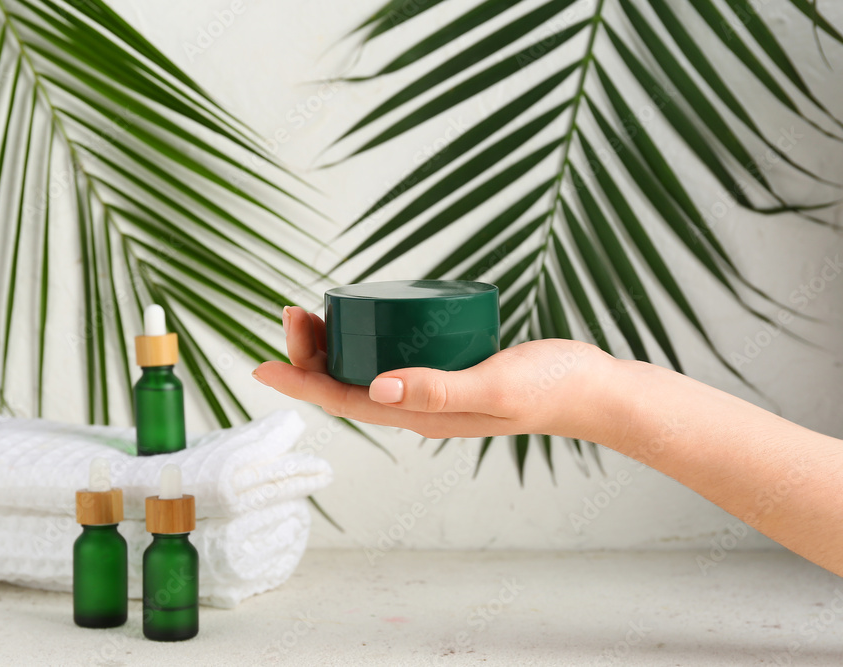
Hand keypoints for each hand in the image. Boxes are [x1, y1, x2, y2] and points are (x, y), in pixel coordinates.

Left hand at [252, 306, 616, 439]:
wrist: (592, 389)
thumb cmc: (549, 388)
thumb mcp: (494, 385)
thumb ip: (439, 390)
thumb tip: (376, 388)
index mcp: (420, 416)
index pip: (344, 401)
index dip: (300, 382)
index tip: (260, 364)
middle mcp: (417, 406)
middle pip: (347, 383)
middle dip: (310, 353)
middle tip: (292, 313)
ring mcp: (432, 388)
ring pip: (366, 368)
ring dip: (334, 345)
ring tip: (312, 313)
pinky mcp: (448, 368)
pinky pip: (394, 356)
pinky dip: (368, 338)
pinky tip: (365, 318)